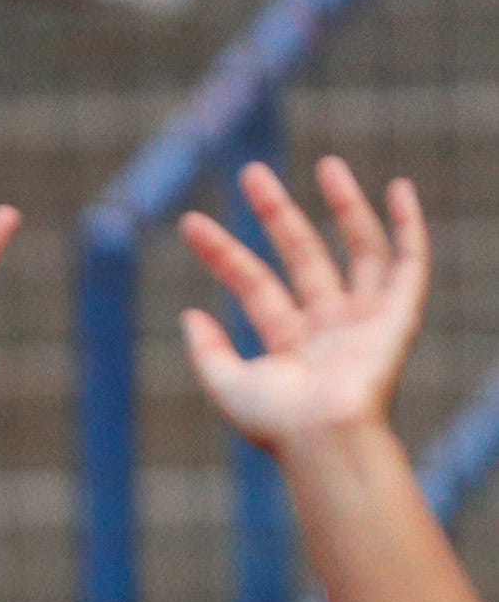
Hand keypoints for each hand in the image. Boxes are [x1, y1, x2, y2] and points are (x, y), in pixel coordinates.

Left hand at [179, 155, 427, 460]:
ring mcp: (366, 317)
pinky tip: (399, 190)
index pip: (251, 283)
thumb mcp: (227, 385)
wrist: (324, 436)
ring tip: (326, 164)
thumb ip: (207, 350)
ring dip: (343, 206)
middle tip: (251, 173)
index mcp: (288, 343)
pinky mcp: (401, 312)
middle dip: (277, 214)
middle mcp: (328, 325)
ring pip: (358, 248)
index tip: (191, 223)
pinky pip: (410, 261)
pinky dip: (408, 225)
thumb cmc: (277, 422)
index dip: (221, 252)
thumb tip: (189, 312)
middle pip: (301, 255)